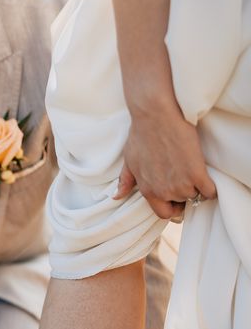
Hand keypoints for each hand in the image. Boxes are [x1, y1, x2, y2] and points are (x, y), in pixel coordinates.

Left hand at [114, 97, 216, 219]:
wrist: (156, 115)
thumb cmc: (142, 134)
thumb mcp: (129, 160)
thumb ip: (125, 181)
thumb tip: (117, 196)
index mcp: (148, 190)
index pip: (163, 213)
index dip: (171, 207)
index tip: (176, 198)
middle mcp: (164, 191)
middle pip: (181, 202)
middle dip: (183, 192)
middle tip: (184, 176)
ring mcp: (181, 183)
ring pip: (195, 195)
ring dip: (196, 185)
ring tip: (191, 168)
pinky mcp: (196, 173)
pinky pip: (210, 191)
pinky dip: (211, 186)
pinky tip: (206, 175)